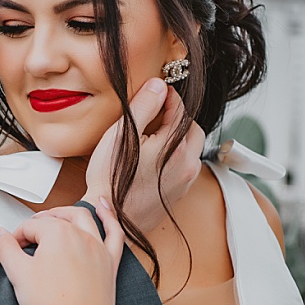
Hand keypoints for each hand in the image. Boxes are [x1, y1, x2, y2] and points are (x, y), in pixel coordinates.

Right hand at [0, 204, 122, 304]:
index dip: (12, 240)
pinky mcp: (110, 262)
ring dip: (68, 213)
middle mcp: (81, 235)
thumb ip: (4, 246)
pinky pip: (114, 233)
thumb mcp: (18, 272)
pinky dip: (109, 217)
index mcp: (58, 233)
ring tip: (55, 215)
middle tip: (24, 237)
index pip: (29, 227)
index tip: (5, 255)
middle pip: (55, 219)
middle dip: (37, 224)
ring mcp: (98, 248)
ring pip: (84, 219)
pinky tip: (103, 206)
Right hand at [85, 78, 206, 238]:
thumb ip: (144, 106)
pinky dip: (175, 156)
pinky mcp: (179, 194)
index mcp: (177, 146)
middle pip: (193, 129)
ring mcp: (186, 181)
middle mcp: (188, 164)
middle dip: (178, 117)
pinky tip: (154, 158)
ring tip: (153, 135)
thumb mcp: (122, 135)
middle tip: (157, 112)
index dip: (167, 96)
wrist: (111, 219)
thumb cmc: (112, 179)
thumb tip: (159, 85)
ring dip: (178, 138)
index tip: (157, 90)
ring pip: (191, 149)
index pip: (181, 110)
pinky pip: (185, 167)